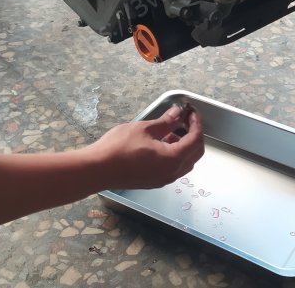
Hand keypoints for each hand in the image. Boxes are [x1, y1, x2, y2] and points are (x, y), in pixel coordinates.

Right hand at [86, 106, 204, 189]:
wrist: (97, 169)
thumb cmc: (118, 148)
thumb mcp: (144, 129)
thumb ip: (165, 122)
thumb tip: (177, 113)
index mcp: (173, 159)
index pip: (195, 140)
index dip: (197, 124)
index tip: (192, 113)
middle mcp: (172, 173)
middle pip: (194, 154)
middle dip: (194, 135)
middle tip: (186, 120)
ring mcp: (163, 180)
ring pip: (184, 162)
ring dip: (184, 146)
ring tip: (173, 130)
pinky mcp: (153, 181)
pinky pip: (173, 168)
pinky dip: (175, 154)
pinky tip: (163, 143)